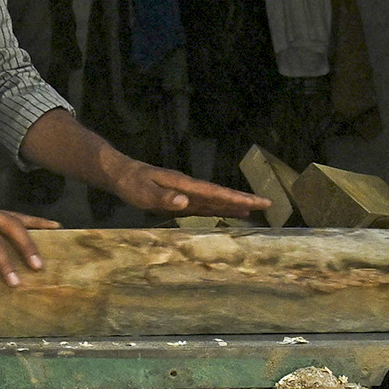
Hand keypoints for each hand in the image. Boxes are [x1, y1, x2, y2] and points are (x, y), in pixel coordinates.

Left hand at [99, 153, 273, 219]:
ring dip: (234, 205)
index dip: (235, 198)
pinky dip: (219, 209)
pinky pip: (205, 206)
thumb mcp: (143, 192)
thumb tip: (186, 202)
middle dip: (243, 200)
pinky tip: (227, 213)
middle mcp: (191, 188)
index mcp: (185, 185)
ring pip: (216, 200)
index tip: (255, 202)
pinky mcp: (183, 199)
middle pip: (221, 195)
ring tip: (254, 211)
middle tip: (267, 204)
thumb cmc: (131, 184)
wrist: (122, 174)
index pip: (215, 192)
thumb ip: (164, 198)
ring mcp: (188, 193)